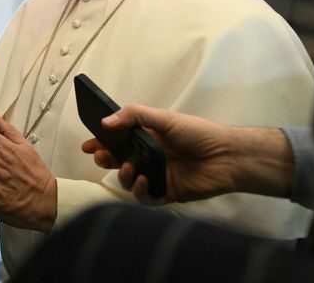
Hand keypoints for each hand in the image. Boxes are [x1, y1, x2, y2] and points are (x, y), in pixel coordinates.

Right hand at [80, 104, 293, 203]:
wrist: (227, 157)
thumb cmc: (198, 133)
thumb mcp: (164, 117)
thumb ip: (134, 116)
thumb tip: (105, 122)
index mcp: (148, 138)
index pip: (118, 141)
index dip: (101, 143)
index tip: (87, 145)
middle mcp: (149, 157)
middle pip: (118, 161)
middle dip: (105, 159)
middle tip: (100, 157)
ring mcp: (156, 176)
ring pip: (128, 181)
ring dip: (122, 175)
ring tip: (127, 168)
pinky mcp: (166, 194)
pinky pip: (144, 197)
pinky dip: (139, 191)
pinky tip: (142, 181)